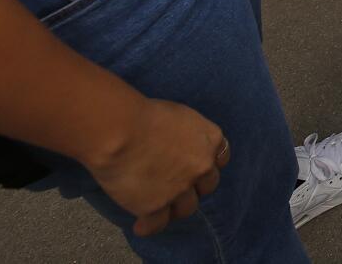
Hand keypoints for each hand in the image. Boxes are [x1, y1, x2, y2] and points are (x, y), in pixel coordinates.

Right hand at [81, 98, 227, 237]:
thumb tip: (177, 143)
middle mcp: (201, 165)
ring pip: (186, 208)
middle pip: (207, 186)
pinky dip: (149, 226)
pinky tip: (141, 226)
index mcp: (210, 139)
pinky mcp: (156, 207)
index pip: (221, 158)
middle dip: (194, 188)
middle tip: (177, 188)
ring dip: (175, 208)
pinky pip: (157, 224)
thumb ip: (186, 133)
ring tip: (161, 208)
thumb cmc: (142, 114)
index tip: (197, 168)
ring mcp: (180, 189)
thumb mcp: (178, 115)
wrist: (120, 131)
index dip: (207, 165)